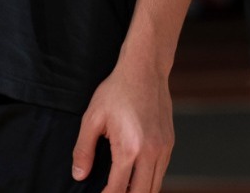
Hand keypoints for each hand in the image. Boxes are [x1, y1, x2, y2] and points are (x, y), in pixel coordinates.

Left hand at [72, 57, 174, 192]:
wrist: (145, 69)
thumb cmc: (117, 91)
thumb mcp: (92, 119)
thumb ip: (83, 150)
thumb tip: (79, 175)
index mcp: (130, 149)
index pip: (118, 190)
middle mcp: (152, 152)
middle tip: (108, 192)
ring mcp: (164, 148)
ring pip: (155, 186)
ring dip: (138, 192)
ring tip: (121, 188)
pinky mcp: (169, 142)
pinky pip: (161, 172)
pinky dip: (148, 181)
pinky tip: (134, 177)